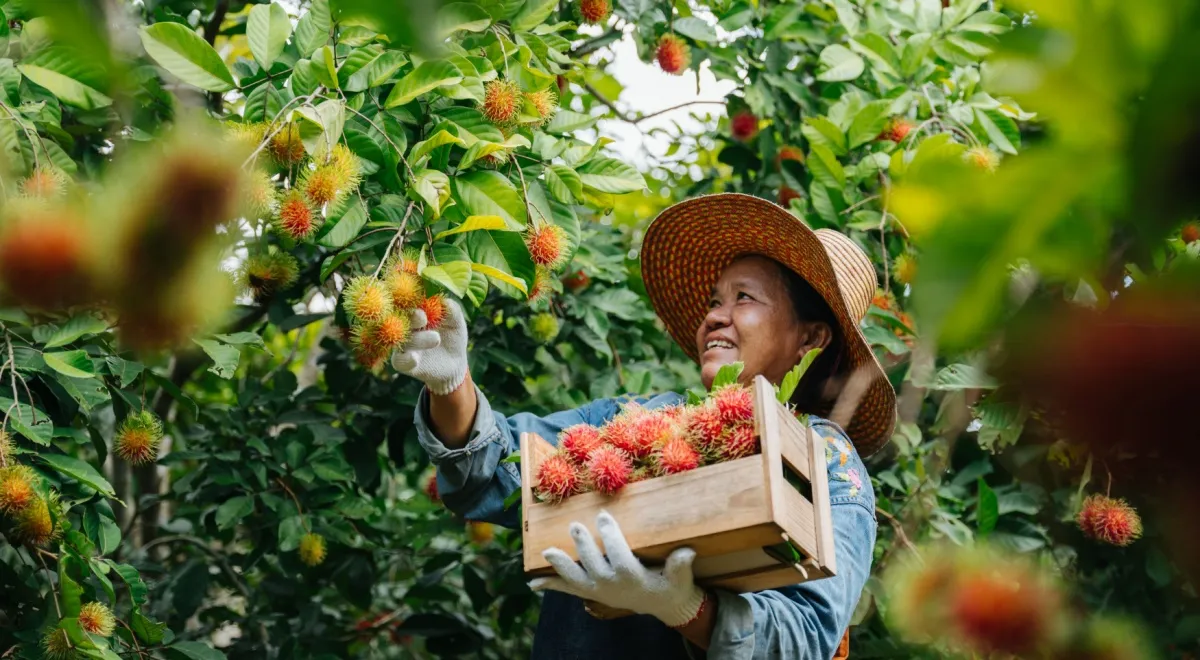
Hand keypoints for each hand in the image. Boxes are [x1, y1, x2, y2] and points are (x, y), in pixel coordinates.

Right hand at [391, 297, 468, 395]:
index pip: (408, 303)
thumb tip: (444, 300)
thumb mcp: (456, 321)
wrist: (455, 362)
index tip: (423, 299)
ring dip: (417, 339)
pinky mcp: (404, 364)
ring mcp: (403, 345)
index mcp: (414, 313)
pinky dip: (406, 359)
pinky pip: (399, 361)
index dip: (413, 299)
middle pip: (401, 320)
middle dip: (411, 318)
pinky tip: (414, 358)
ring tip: (437, 339)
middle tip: (422, 317)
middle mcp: (405, 327)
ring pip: (403, 340)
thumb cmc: (452, 336)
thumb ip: (451, 309)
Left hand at [529, 511, 705, 627]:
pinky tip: (533, 583)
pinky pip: (568, 590)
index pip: (619, 556)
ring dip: (560, 566)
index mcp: (632, 578)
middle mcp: (611, 586)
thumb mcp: (680, 578)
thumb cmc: (671, 585)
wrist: (661, 605)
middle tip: (575, 526)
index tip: (604, 516)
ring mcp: (598, 591)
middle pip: (594, 565)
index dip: (610, 537)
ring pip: (575, 579)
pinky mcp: (590, 592)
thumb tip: (687, 552)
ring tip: (546, 552)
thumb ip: (680, 566)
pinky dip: (551, 585)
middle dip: (583, 546)